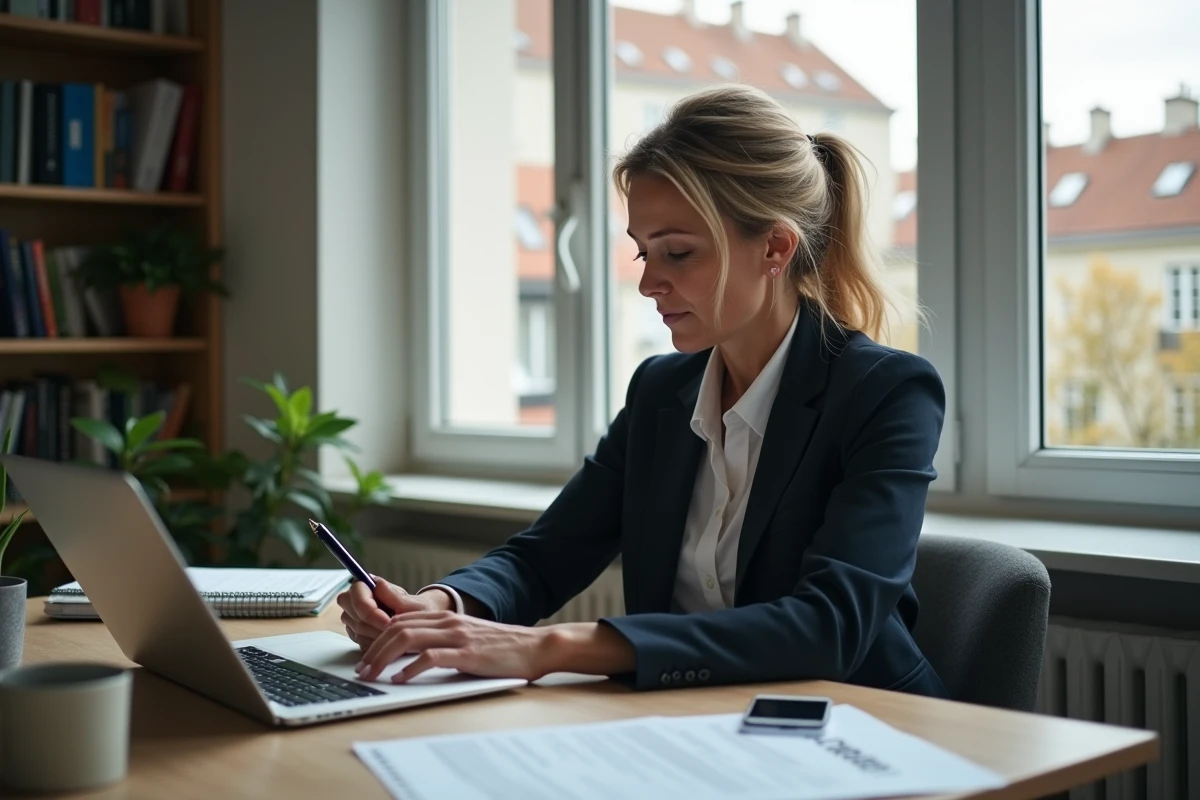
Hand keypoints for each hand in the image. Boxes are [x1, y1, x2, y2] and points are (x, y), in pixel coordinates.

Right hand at [336, 577, 450, 650]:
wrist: (417, 622)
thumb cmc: (416, 610)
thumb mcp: (411, 604)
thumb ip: (394, 596)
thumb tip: (377, 584)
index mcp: (364, 585)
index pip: (357, 599)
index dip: (371, 613)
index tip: (388, 623)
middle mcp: (352, 600)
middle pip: (354, 616)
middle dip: (375, 627)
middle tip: (393, 631)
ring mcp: (351, 617)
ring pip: (357, 632)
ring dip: (377, 637)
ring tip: (395, 634)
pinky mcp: (354, 633)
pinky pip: (360, 643)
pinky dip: (376, 645)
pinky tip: (389, 640)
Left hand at [354, 611, 552, 682]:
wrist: (534, 647)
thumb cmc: (502, 648)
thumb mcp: (467, 638)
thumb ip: (442, 642)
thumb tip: (410, 658)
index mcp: (446, 618)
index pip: (400, 621)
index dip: (377, 638)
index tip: (366, 658)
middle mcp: (448, 622)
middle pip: (397, 628)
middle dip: (373, 650)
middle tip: (362, 671)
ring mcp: (457, 636)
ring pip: (407, 639)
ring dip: (383, 659)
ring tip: (372, 676)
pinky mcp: (467, 654)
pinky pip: (430, 657)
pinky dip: (410, 669)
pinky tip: (400, 679)